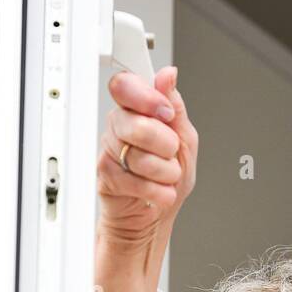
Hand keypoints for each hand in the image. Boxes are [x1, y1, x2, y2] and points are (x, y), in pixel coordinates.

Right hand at [96, 65, 197, 250]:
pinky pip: (134, 180)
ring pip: (138, 155)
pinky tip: (159, 192)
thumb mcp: (185, 139)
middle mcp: (120, 126)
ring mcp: (111, 150)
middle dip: (165, 145)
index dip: (147, 98)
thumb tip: (167, 75)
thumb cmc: (168, 177)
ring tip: (166, 176)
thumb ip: (176, 106)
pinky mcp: (107, 176)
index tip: (166, 113)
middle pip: (136, 124)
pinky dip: (155, 190)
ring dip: (164, 172)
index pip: (126, 85)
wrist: (156, 216)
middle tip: (170, 153)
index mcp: (137, 109)